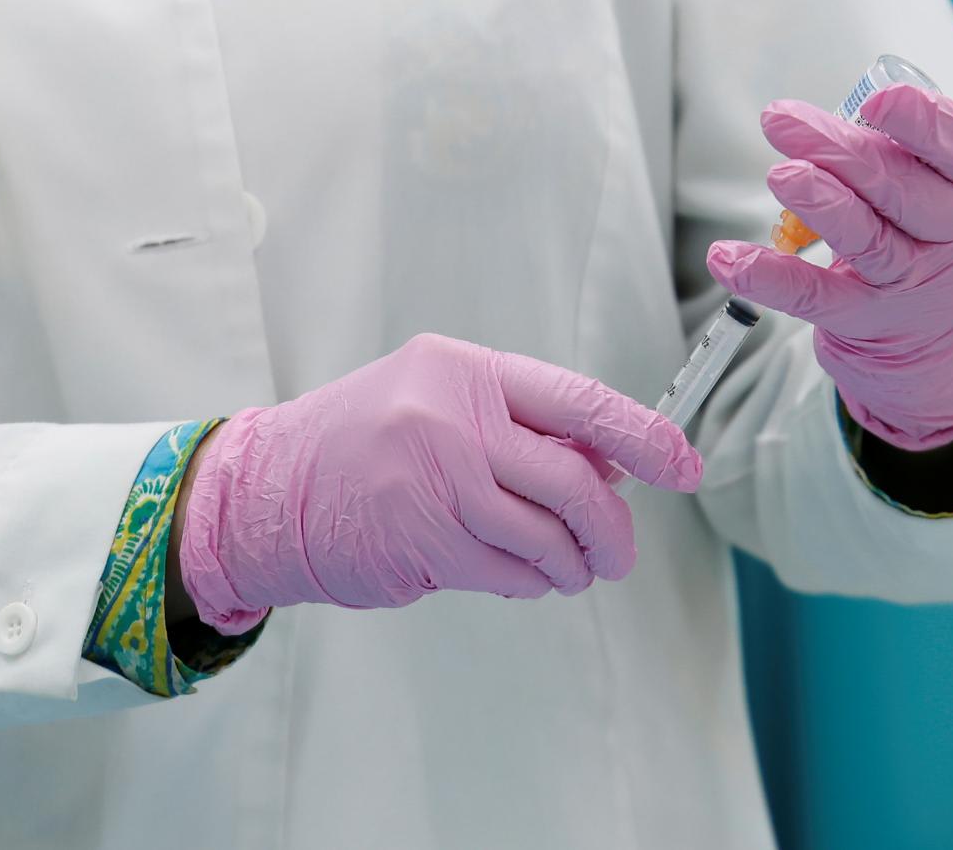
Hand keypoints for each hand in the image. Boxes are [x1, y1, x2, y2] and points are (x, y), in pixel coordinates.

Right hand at [176, 334, 701, 633]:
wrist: (269, 488)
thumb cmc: (370, 442)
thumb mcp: (443, 402)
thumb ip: (522, 426)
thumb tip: (614, 464)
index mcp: (466, 369)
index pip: (579, 401)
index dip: (643, 436)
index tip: (683, 464)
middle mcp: (452, 417)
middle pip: (572, 480)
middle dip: (612, 527)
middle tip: (621, 553)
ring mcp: (433, 479)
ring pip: (545, 537)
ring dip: (573, 565)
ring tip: (572, 571)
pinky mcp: (421, 539)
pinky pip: (508, 573)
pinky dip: (531, 583)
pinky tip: (525, 577)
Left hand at [706, 84, 952, 450]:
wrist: (939, 333)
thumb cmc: (927, 232)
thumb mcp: (940, 187)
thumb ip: (895, 150)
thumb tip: (819, 122)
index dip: (920, 122)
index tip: (877, 99)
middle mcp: (951, 236)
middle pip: (896, 187)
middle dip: (838, 149)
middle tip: (784, 120)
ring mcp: (907, 281)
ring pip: (864, 238)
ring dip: (819, 203)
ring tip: (780, 176)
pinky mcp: (862, 317)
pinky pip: (813, 295)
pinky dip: (768, 275)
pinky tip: (728, 257)